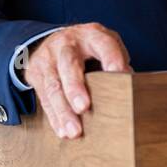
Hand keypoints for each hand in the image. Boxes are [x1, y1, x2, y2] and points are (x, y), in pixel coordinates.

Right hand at [17, 22, 131, 138]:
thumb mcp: (104, 46)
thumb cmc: (89, 49)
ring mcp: (48, 58)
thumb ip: (117, 62)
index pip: (103, 45)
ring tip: (74, 131)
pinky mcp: (36, 73)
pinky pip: (44, 98)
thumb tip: (130, 88)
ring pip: (53, 85)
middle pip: (69, 64)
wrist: (53, 40)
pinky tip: (63, 131)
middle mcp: (67, 44)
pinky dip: (54, 117)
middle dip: (75, 87)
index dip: (111, 59)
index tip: (120, 76)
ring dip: (63, 111)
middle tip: (84, 107)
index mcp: (91, 35)